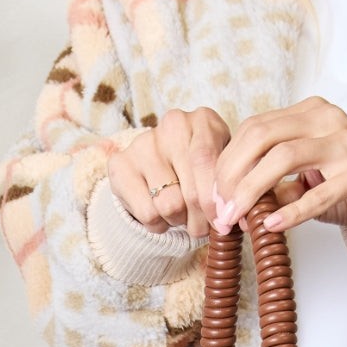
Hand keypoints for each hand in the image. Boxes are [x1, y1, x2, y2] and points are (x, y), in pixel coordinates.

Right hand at [107, 106, 231, 238]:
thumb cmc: (200, 172)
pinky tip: (160, 213)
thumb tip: (225, 220)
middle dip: (201, 220)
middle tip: (202, 225)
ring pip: (170, 206)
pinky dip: (158, 225)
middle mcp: (172, 125)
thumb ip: (225, 189)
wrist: (159, 169)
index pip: (207, 162)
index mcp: (203, 121)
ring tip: (180, 213)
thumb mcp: (221, 172)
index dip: (214, 201)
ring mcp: (143, 143)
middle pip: (191, 191)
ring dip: (179, 221)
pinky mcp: (120, 165)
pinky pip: (148, 214)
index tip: (221, 222)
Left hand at [210, 97, 346, 239]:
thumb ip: (275, 186)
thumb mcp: (306, 184)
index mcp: (309, 113)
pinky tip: (272, 225)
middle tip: (220, 210)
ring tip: (238, 219)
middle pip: (262, 136)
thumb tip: (235, 204)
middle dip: (233, 175)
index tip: (214, 197)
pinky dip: (292, 210)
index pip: (254, 128)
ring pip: (284, 157)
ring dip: (253, 191)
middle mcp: (326, 118)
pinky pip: (320, 191)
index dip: (227, 162)